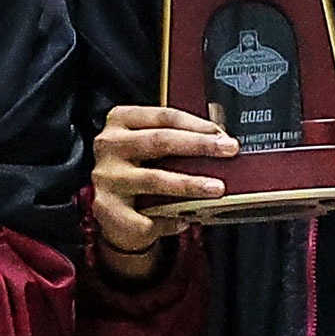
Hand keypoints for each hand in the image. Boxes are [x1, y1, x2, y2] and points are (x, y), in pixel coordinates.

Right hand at [89, 105, 236, 277]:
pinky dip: (171, 219)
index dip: (196, 124)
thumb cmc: (137, 170)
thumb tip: (219, 131)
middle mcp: (110, 146)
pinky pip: (147, 216)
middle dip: (199, 145)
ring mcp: (107, 178)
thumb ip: (181, 134)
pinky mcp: (108, 210)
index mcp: (121, 122)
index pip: (163, 116)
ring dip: (190, 183)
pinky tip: (186, 219)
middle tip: (227, 150)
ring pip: (155, 179)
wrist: (111, 212)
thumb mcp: (152, 145)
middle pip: (159, 141)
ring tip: (216, 188)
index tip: (221, 133)